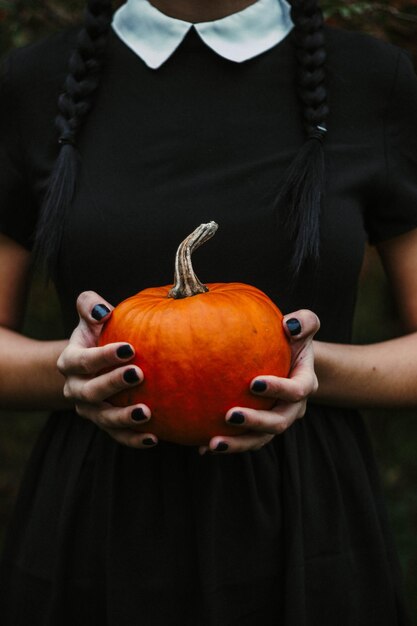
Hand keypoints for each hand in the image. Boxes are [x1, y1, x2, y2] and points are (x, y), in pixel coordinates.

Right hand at [57, 291, 157, 448]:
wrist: (94, 364)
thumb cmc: (98, 334)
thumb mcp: (91, 317)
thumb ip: (90, 305)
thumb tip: (103, 310)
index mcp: (70, 362)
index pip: (82, 360)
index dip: (103, 356)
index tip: (129, 348)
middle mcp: (76, 388)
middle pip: (90, 391)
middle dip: (113, 384)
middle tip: (138, 374)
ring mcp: (89, 410)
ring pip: (102, 418)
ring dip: (123, 418)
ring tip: (146, 412)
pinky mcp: (105, 425)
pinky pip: (118, 436)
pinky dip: (134, 440)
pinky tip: (154, 438)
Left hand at [199, 309, 319, 454]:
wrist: (288, 358)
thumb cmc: (291, 337)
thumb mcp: (303, 325)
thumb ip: (304, 321)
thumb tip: (289, 324)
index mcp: (305, 383)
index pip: (296, 390)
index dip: (278, 389)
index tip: (253, 383)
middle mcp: (293, 407)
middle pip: (279, 422)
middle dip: (255, 422)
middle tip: (229, 415)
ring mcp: (277, 420)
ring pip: (261, 439)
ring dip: (238, 443)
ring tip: (213, 443)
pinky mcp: (260, 429)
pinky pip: (244, 441)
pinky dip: (226, 445)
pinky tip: (201, 447)